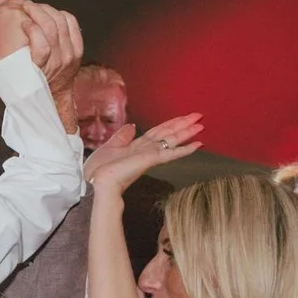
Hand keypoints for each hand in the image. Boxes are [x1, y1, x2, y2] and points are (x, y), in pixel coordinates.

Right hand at [0, 0, 84, 100]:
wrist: (53, 93)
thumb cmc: (29, 80)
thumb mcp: (7, 67)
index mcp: (39, 69)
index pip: (42, 47)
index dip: (33, 29)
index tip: (24, 22)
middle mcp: (57, 62)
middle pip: (51, 28)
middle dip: (37, 11)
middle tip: (27, 6)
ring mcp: (69, 55)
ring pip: (61, 23)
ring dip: (47, 9)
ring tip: (36, 7)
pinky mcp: (77, 49)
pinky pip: (72, 24)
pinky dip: (61, 14)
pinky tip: (52, 13)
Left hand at [85, 116, 201, 194]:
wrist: (96, 181)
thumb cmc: (100, 168)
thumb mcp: (111, 146)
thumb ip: (123, 136)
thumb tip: (132, 126)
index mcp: (138, 146)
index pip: (158, 131)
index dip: (171, 123)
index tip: (184, 117)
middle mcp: (147, 150)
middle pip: (168, 133)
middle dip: (183, 124)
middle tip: (199, 116)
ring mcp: (150, 155)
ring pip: (172, 141)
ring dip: (187, 133)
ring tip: (201, 126)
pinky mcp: (150, 160)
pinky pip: (170, 153)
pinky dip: (184, 149)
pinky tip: (197, 145)